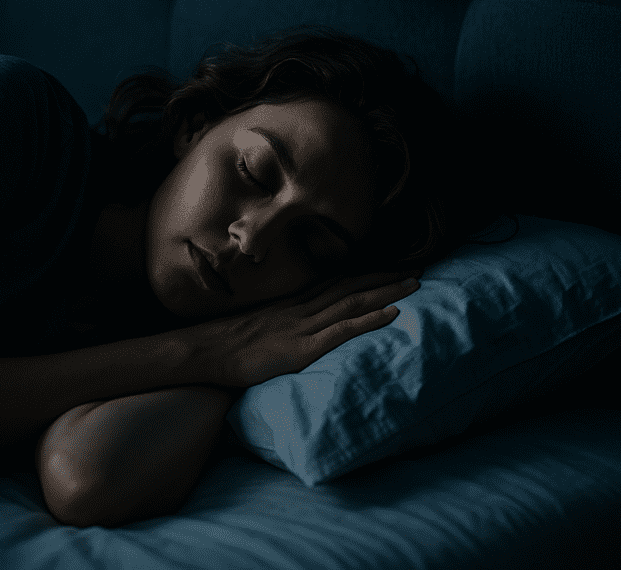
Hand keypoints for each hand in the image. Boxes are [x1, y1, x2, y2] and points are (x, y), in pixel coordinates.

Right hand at [183, 268, 422, 388]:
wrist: (203, 352)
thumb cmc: (222, 345)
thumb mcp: (254, 329)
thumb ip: (275, 327)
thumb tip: (286, 331)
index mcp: (289, 305)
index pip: (333, 284)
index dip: (363, 275)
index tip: (387, 268)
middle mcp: (300, 309)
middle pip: (349, 286)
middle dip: (384, 277)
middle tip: (417, 268)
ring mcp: (302, 327)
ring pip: (352, 302)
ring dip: (386, 292)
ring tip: (415, 283)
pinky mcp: (302, 348)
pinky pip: (342, 330)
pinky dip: (370, 319)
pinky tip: (394, 314)